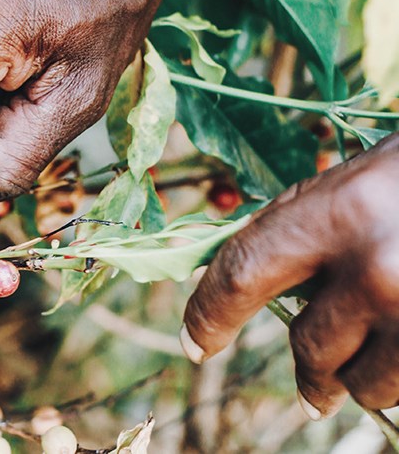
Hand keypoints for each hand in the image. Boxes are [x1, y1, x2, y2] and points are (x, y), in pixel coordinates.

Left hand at [182, 133, 398, 418]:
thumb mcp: (349, 185)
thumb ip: (294, 230)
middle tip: (313, 388)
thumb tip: (236, 283)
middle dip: (310, 373)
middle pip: (310, 348)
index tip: (194, 345)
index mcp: (336, 213)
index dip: (209, 316)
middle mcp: (374, 267)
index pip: (242, 275)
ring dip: (362, 378)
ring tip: (379, 350)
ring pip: (363, 384)